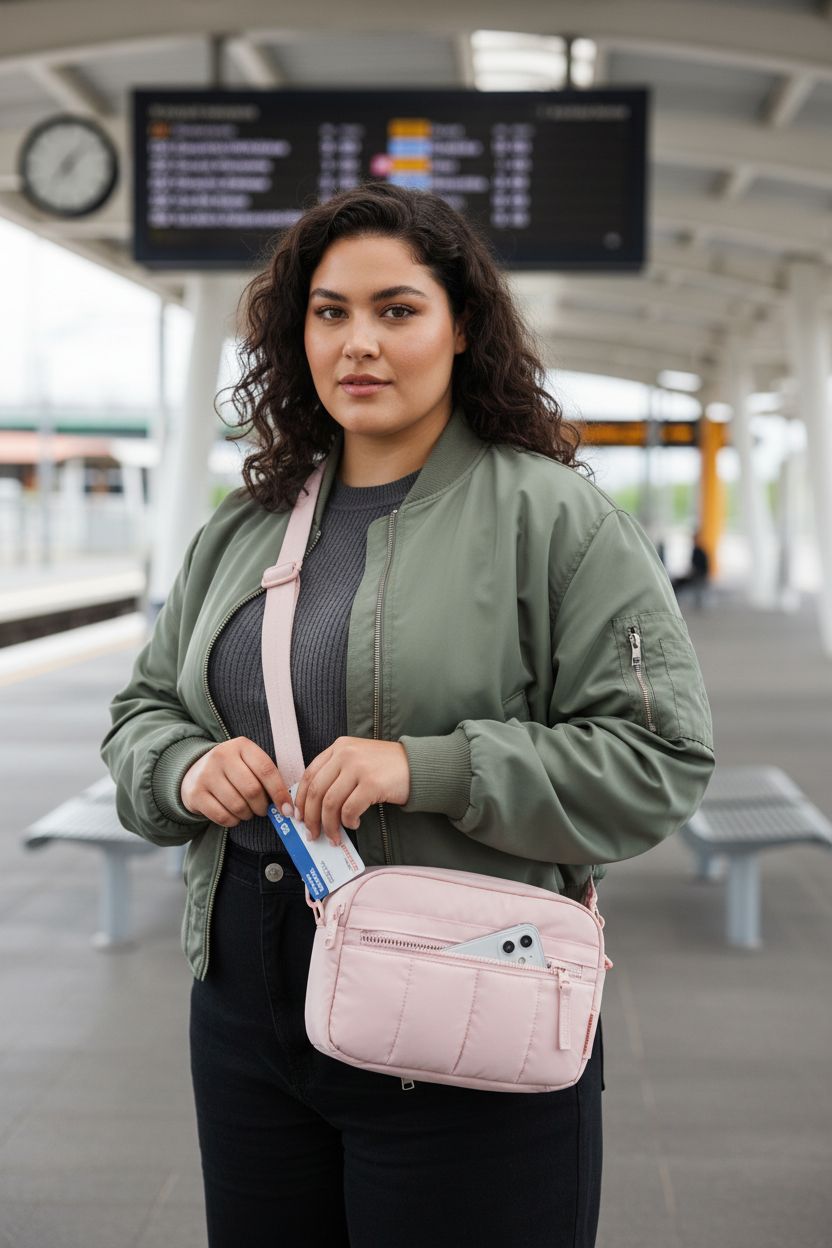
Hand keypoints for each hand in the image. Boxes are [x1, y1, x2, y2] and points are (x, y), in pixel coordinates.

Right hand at [181, 737, 293, 827]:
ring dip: (248, 814)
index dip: (280, 792)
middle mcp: (221, 756)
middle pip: (252, 790)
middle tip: (262, 810)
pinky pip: (222, 816)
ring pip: (238, 806)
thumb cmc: (233, 770)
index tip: (287, 809)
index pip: (266, 770)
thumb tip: (287, 806)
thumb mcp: (248, 762)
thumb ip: (266, 777)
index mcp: (241, 746)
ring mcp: (206, 774)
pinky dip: (233, 821)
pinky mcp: (195, 794)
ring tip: (247, 811)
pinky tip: (233, 815)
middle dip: (262, 806)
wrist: (194, 771)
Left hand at [293, 737, 410, 844]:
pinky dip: (348, 821)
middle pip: (316, 791)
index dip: (300, 799)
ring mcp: (359, 768)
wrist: (419, 765)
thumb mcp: (358, 759)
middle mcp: (346, 754)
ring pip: (330, 803)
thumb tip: (314, 805)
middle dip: (311, 817)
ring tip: (333, 837)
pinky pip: (349, 809)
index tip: (298, 816)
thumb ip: (337, 773)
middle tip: (312, 833)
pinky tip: (353, 824)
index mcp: (339, 747)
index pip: (310, 774)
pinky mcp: (372, 783)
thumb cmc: (387, 767)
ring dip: (329, 825)